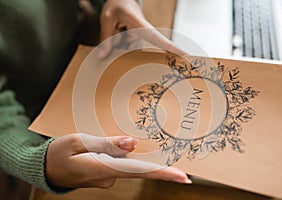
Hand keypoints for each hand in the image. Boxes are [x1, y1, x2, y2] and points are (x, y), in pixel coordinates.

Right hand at [46, 133, 190, 188]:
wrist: (46, 168)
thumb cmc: (59, 153)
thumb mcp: (79, 141)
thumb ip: (107, 144)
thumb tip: (133, 144)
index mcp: (100, 168)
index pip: (138, 171)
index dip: (161, 173)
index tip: (182, 176)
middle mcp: (108, 177)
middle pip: (139, 170)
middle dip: (160, 168)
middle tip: (184, 171)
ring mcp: (108, 178)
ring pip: (129, 165)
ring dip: (139, 158)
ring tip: (145, 147)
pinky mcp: (106, 175)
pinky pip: (122, 165)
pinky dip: (127, 157)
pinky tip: (126, 147)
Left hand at [98, 0, 184, 57]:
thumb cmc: (117, 5)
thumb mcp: (107, 19)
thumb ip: (106, 37)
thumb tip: (103, 56)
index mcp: (140, 24)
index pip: (157, 38)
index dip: (171, 47)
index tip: (184, 55)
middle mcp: (143, 32)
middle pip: (143, 49)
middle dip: (136, 53)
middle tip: (129, 45)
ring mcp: (139, 37)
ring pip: (132, 51)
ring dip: (122, 48)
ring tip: (116, 34)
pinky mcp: (135, 40)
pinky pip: (128, 49)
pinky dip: (120, 47)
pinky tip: (115, 41)